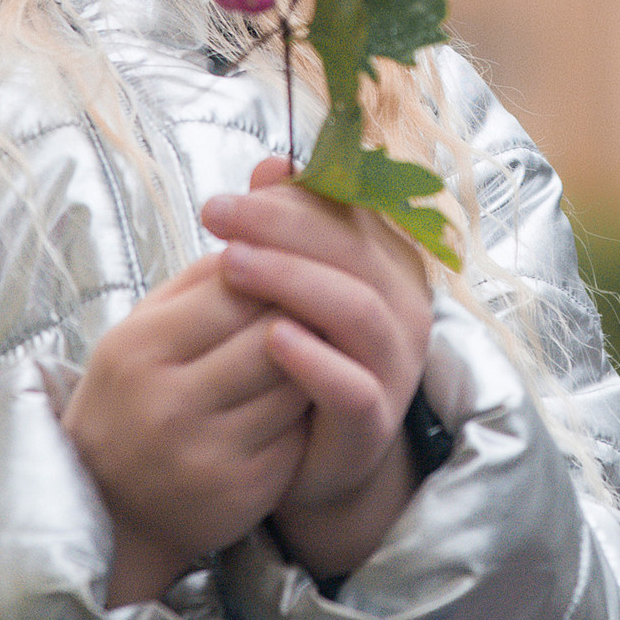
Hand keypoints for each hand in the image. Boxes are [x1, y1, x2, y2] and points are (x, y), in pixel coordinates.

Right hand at [61, 251, 311, 605]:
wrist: (110, 510)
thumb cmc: (130, 400)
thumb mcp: (140, 331)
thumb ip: (199, 281)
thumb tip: (264, 232)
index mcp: (139, 349)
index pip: (236, 289)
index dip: (275, 272)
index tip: (293, 265)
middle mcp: (168, 404)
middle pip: (274, 335)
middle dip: (303, 313)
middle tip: (322, 302)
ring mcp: (208, 453)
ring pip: (297, 384)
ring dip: (316, 361)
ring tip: (316, 347)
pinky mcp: (244, 491)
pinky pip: (301, 434)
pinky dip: (308, 412)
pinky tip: (303, 402)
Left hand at [199, 155, 435, 578]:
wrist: (306, 456)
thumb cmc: (297, 357)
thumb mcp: (286, 287)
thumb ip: (285, 229)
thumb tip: (273, 163)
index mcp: (386, 264)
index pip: (347, 213)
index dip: (290, 199)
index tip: (226, 196)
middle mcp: (403, 308)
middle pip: (352, 251)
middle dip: (281, 226)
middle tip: (216, 215)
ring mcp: (396, 366)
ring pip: (358, 311)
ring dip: (293, 281)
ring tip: (231, 265)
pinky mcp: (376, 421)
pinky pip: (354, 387)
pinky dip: (315, 362)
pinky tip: (271, 340)